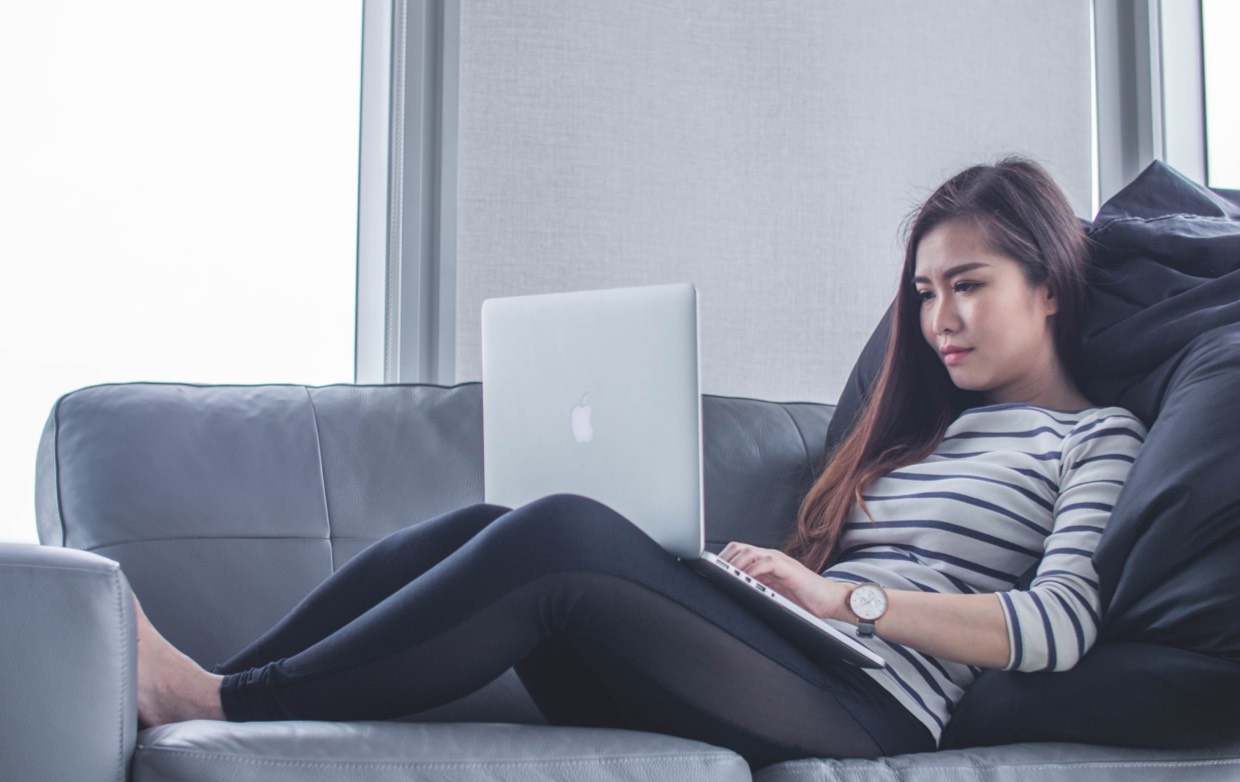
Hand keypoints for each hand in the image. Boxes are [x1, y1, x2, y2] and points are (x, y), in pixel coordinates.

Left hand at [718, 542, 850, 621]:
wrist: (830, 600)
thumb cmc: (803, 599)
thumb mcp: (772, 594)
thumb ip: (756, 589)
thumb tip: (732, 594)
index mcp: (764, 562)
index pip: (737, 553)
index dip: (721, 559)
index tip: (706, 570)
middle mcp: (770, 557)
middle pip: (739, 548)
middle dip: (723, 559)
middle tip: (712, 573)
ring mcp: (780, 561)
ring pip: (750, 552)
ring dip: (735, 563)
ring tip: (724, 575)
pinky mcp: (789, 568)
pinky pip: (767, 562)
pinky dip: (753, 569)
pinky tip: (745, 578)